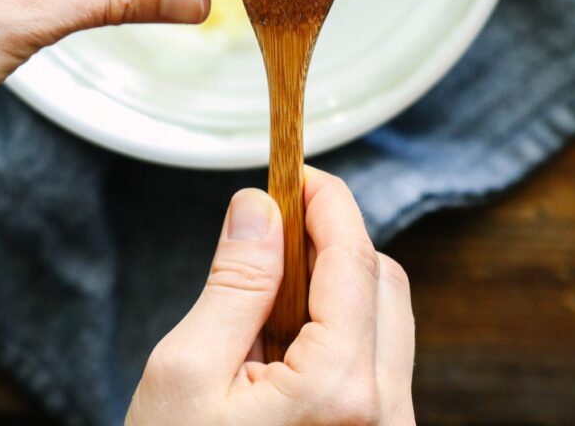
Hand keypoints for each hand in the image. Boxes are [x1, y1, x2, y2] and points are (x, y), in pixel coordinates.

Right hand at [126, 168, 415, 425]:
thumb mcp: (188, 374)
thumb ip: (235, 282)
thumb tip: (259, 207)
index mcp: (342, 393)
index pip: (354, 257)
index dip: (326, 201)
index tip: (295, 172)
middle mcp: (387, 417)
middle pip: (381, 280)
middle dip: (330, 241)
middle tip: (268, 236)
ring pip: (386, 318)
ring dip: (334, 286)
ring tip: (264, 310)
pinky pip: (377, 361)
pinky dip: (338, 330)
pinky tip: (282, 352)